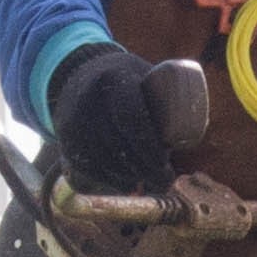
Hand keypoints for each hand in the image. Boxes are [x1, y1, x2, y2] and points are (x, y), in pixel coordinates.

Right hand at [47, 38, 188, 196]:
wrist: (78, 73)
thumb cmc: (126, 81)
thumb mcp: (144, 77)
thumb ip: (165, 99)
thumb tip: (193, 132)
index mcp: (115, 80)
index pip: (132, 119)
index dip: (150, 149)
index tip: (167, 168)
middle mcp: (89, 100)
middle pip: (117, 145)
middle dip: (144, 170)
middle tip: (163, 182)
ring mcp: (72, 120)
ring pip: (101, 162)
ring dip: (127, 179)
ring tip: (146, 182)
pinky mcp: (63, 138)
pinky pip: (85, 169)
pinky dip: (107, 180)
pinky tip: (124, 183)